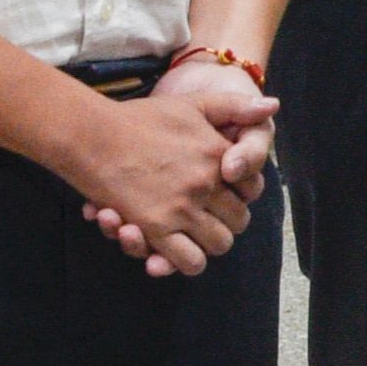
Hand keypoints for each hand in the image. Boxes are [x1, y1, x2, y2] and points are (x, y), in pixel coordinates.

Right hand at [53, 69, 271, 274]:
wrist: (92, 135)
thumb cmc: (139, 118)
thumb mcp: (192, 103)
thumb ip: (234, 106)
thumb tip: (274, 105)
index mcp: (216, 154)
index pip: (251, 187)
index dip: (242, 194)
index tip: (227, 194)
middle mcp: (205, 183)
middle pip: (239, 220)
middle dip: (229, 222)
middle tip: (211, 218)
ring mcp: (181, 207)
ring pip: (219, 243)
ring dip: (210, 243)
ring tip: (196, 235)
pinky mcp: (156, 228)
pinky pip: (190, 260)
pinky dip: (189, 261)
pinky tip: (179, 252)